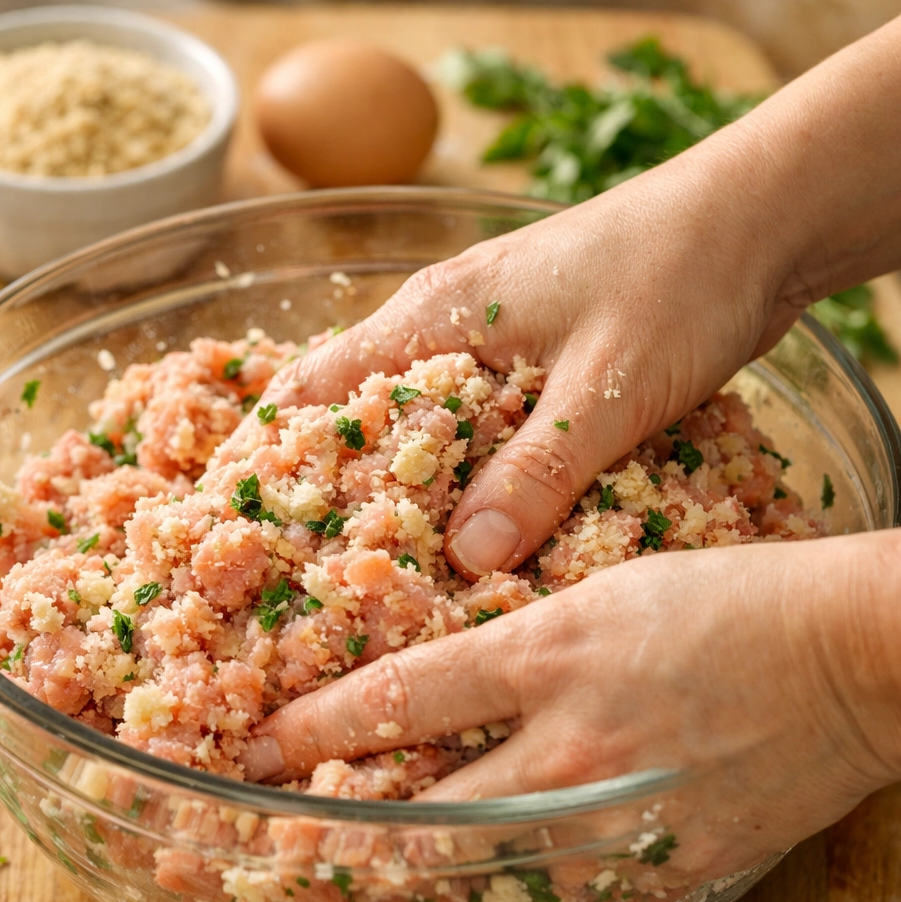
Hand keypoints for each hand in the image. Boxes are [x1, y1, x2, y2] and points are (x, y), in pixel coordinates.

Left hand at [243, 531, 900, 873]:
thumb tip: (452, 677)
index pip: (402, 697)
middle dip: (345, 828)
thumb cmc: (727, 597)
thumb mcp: (604, 589)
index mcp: (547, 653)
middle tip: (285, 838)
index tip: (261, 747)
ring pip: (486, 873)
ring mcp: (617, 814)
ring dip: (418, 877)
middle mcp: (567, 742)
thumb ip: (521, 639)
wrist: (844, 653)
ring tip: (362, 882)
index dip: (316, 726)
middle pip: (424, 809)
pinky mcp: (667, 865)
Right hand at [261, 15, 900, 579]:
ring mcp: (488, 338)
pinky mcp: (530, 357)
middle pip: (358, 409)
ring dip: (408, 482)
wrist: (758, 220)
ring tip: (395, 563)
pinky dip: (463, 469)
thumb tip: (470, 560)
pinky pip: (473, 423)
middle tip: (328, 568)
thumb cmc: (678, 278)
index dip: (276, 455)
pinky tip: (478, 520)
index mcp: (434, 313)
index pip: (316, 384)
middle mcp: (445, 322)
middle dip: (338, 484)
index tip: (257, 528)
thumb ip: (537, 473)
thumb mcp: (605, 388)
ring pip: (418, 420)